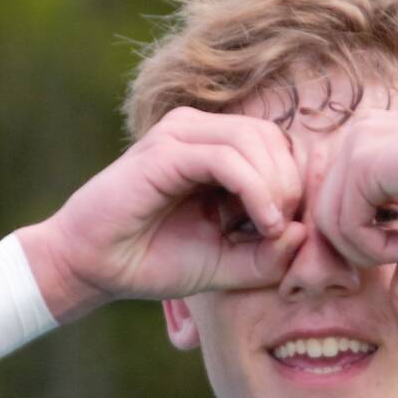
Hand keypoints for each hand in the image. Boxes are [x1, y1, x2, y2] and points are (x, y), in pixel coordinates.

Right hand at [25, 108, 308, 319]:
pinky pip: (229, 157)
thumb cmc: (155, 262)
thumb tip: (305, 231)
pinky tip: (263, 222)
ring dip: (276, 187)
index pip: (276, 146)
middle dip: (290, 184)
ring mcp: (181, 134)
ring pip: (255, 140)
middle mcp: (198, 131)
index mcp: (214, 147)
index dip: (295, 186)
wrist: (92, 267)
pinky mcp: (166, 150)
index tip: (287, 234)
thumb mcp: (227, 265)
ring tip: (272, 229)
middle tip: (282, 232)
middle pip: (272, 137)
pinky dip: (256, 189)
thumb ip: (269, 254)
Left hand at [312, 109, 397, 335]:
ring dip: (375, 253)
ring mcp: (356, 143)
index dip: (355, 247)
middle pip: (320, 220)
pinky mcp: (363, 156)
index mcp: (361, 149)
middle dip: (361, 253)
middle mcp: (353, 137)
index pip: (325, 211)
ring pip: (329, 225)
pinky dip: (379, 248)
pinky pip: (346, 223)